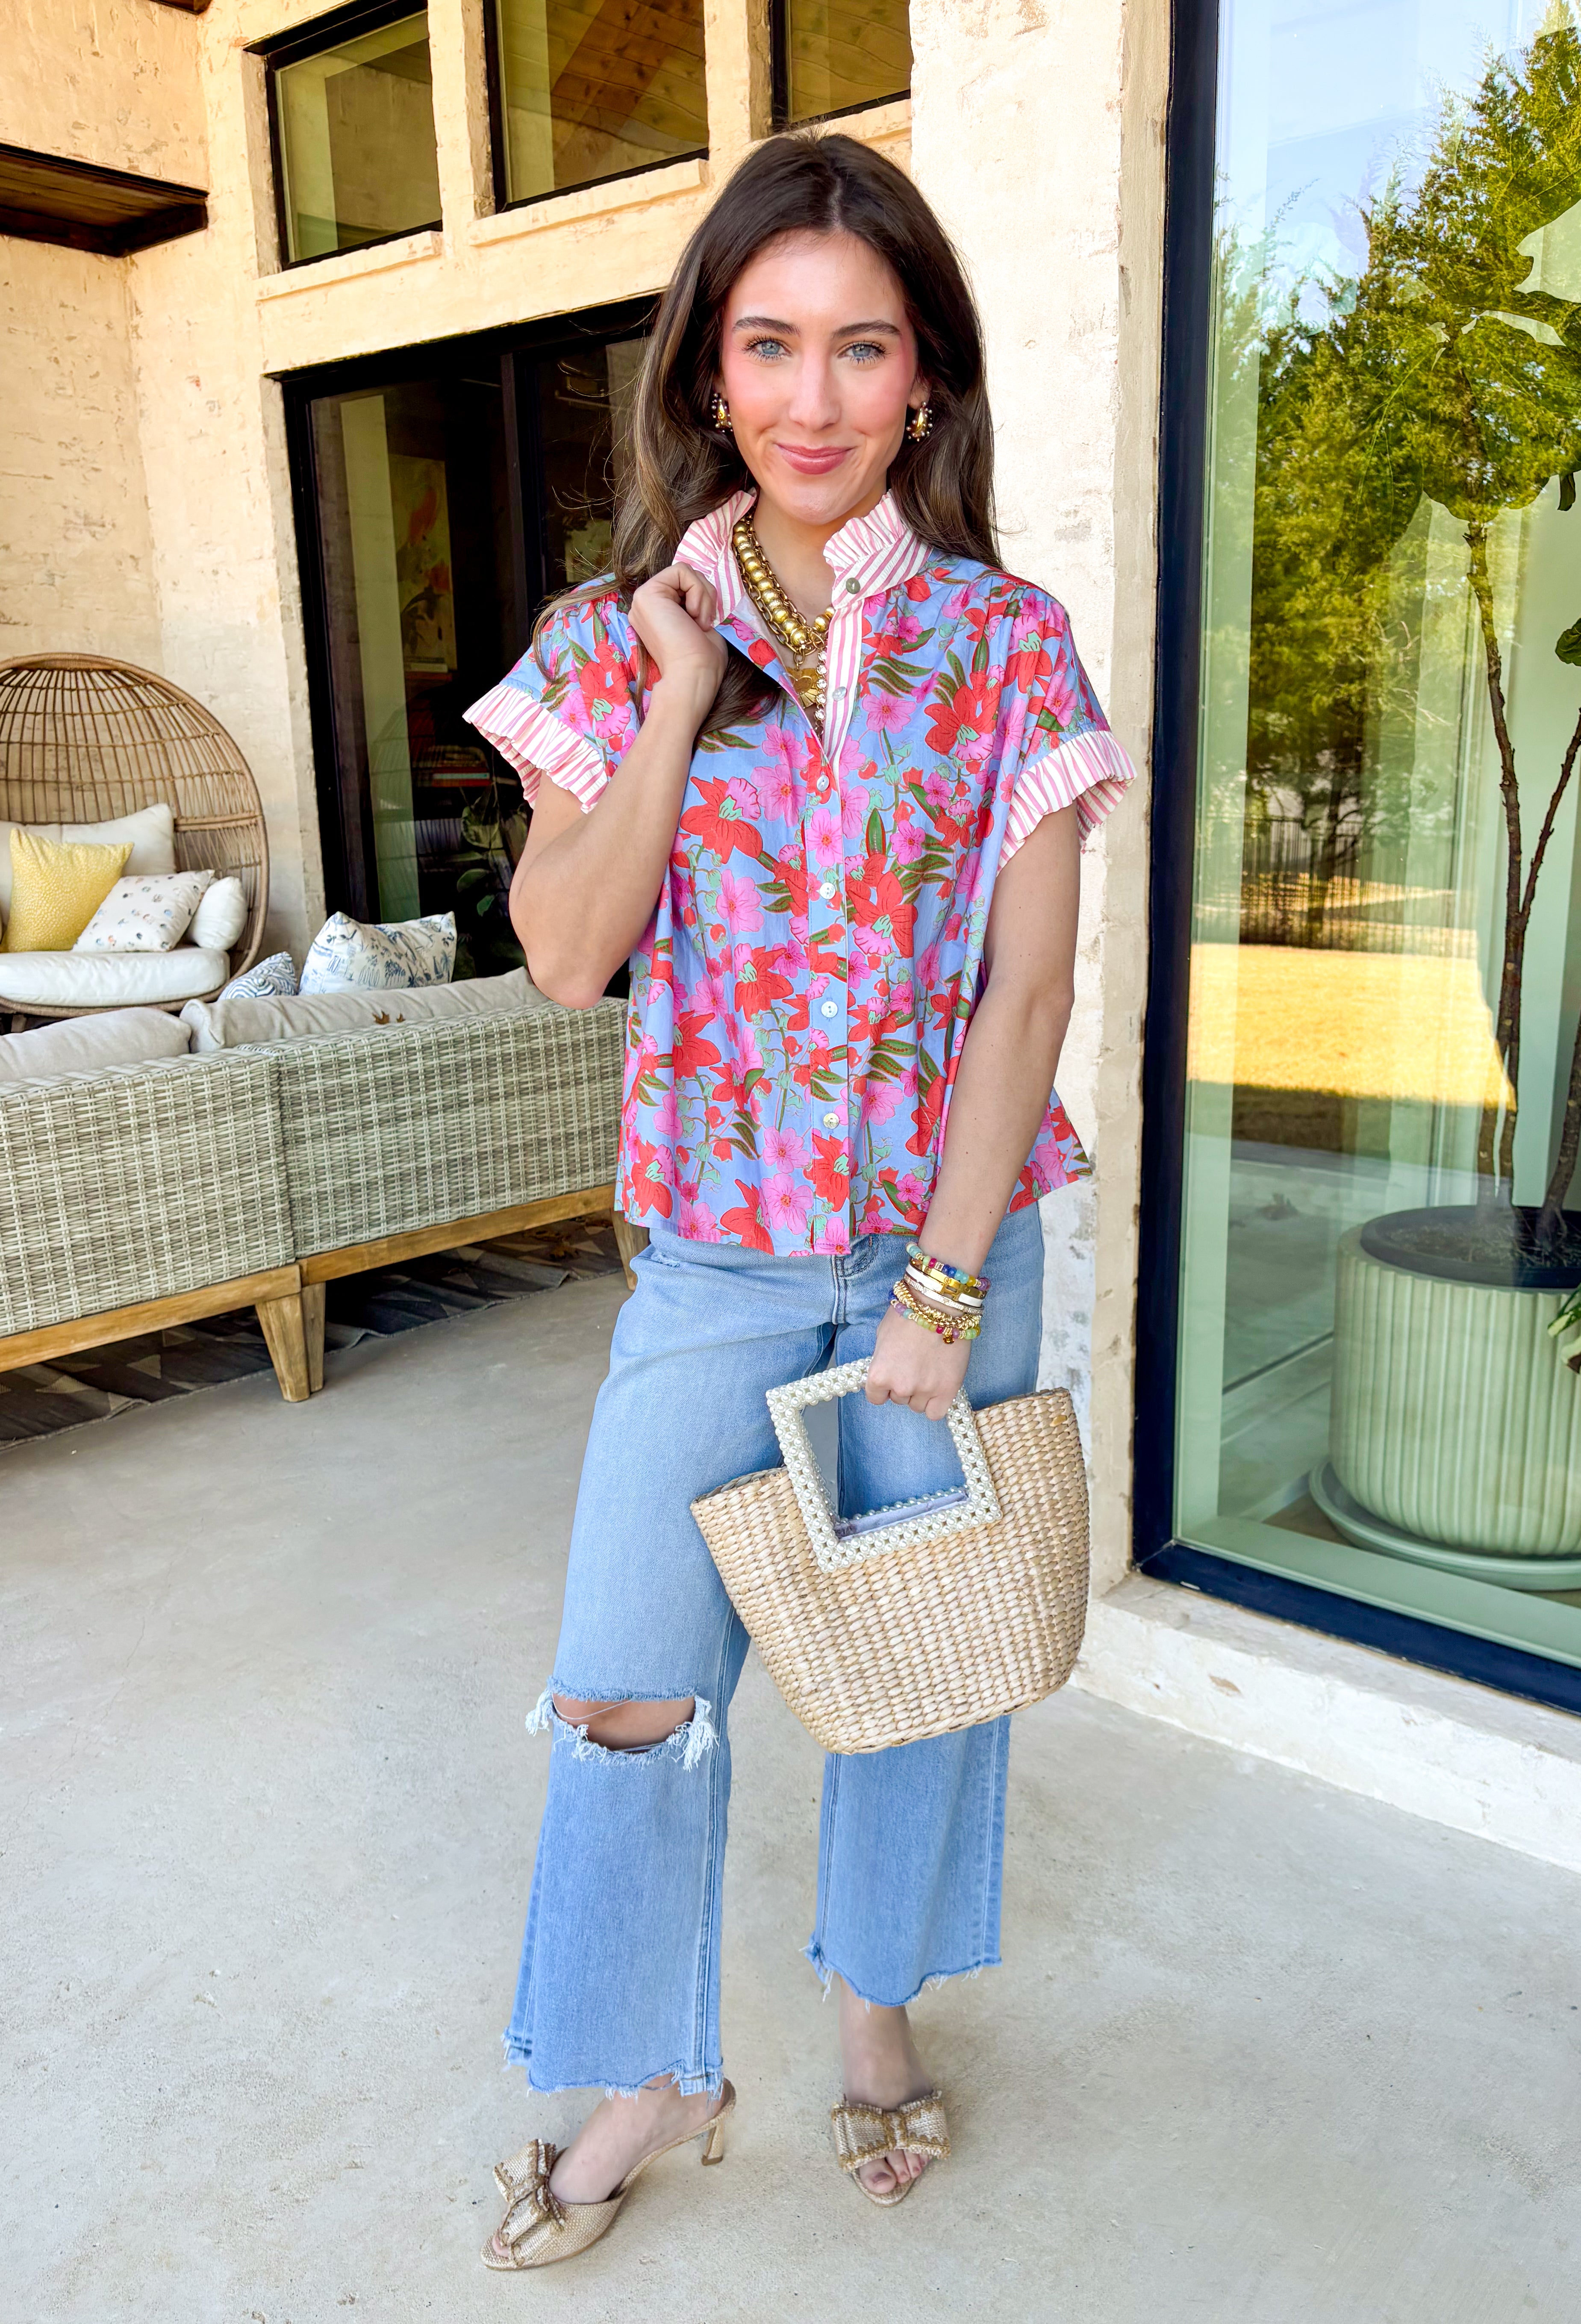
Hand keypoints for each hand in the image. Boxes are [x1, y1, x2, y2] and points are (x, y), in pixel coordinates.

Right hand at [629, 563, 727, 728]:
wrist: (693, 677)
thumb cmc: (702, 662)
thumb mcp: (702, 625)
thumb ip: (696, 603)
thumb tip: (705, 586)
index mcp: (656, 614)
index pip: (684, 586)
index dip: (703, 599)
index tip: (704, 626)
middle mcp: (645, 606)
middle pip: (684, 577)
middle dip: (704, 595)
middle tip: (704, 623)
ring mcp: (642, 599)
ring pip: (684, 571)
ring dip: (703, 595)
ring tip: (699, 622)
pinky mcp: (646, 594)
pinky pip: (682, 570)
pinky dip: (698, 590)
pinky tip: (695, 616)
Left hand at [864, 1301, 970, 1422]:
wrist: (938, 1305)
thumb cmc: (907, 1314)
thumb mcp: (882, 1336)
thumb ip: (882, 1360)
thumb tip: (886, 1370)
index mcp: (878, 1375)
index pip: (875, 1397)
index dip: (884, 1386)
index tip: (892, 1375)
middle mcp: (900, 1387)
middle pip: (898, 1399)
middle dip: (904, 1385)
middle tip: (914, 1366)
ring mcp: (925, 1390)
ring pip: (917, 1406)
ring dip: (921, 1393)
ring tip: (929, 1371)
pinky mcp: (948, 1390)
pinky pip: (936, 1413)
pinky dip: (935, 1404)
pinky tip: (938, 1387)